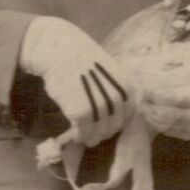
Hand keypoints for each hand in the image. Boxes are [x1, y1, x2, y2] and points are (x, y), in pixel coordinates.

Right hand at [19, 16, 133, 148]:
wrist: (60, 50)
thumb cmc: (81, 57)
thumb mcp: (111, 69)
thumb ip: (117, 88)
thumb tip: (115, 107)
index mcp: (127, 87)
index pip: (129, 115)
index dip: (119, 123)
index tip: (111, 126)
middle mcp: (117, 99)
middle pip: (114, 126)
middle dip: (105, 132)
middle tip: (97, 135)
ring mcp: (100, 107)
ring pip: (99, 132)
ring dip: (92, 138)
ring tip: (87, 139)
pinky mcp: (81, 113)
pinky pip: (83, 132)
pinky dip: (80, 137)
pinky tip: (76, 136)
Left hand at [142, 62, 189, 142]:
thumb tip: (181, 68)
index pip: (181, 97)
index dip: (161, 95)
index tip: (146, 88)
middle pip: (178, 115)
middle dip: (157, 109)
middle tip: (140, 102)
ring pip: (183, 128)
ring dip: (163, 122)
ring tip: (146, 114)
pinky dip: (176, 131)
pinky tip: (165, 126)